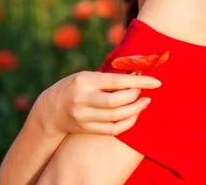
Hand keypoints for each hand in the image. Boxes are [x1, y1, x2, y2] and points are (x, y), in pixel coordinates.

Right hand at [34, 71, 161, 136]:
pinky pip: (112, 129)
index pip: (116, 81)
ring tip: (144, 102)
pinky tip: (134, 115)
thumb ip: (106, 78)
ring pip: (116, 117)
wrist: (49, 111)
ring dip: (135, 110)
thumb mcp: (85, 77)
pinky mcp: (86, 129)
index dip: (138, 82)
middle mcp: (82, 99)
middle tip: (145, 91)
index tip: (156, 82)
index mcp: (83, 81)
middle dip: (135, 96)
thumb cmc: (73, 88)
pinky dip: (127, 123)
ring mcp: (83, 116)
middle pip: (116, 102)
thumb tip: (136, 75)